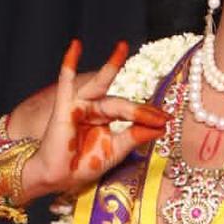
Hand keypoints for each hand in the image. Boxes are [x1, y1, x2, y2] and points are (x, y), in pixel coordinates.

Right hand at [23, 38, 166, 198]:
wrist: (57, 178)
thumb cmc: (82, 165)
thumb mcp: (116, 151)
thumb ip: (135, 137)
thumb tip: (161, 127)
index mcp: (106, 118)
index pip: (130, 113)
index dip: (148, 116)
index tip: (167, 121)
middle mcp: (94, 109)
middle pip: (120, 104)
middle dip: (139, 110)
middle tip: (162, 115)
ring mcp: (78, 106)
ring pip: (100, 88)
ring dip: (111, 67)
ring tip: (122, 48)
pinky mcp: (63, 107)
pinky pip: (65, 82)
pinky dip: (69, 64)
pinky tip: (75, 46)